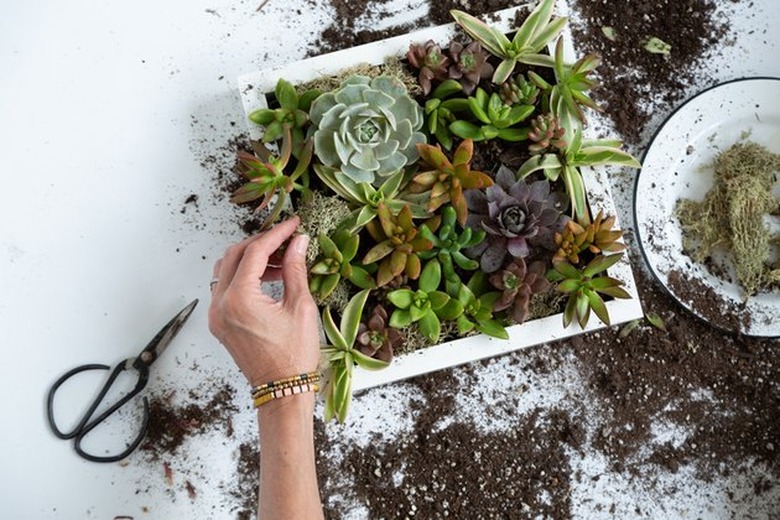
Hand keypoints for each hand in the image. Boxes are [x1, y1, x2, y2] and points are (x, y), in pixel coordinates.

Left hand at [208, 217, 319, 386]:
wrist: (283, 389)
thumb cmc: (294, 354)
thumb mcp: (299, 306)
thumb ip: (294, 269)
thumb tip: (297, 242)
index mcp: (239, 300)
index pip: (254, 252)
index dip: (276, 234)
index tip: (293, 225)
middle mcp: (220, 305)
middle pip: (235, 256)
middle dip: (262, 243)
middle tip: (287, 239)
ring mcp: (216, 315)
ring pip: (226, 270)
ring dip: (251, 259)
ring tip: (280, 261)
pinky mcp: (219, 323)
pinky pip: (225, 288)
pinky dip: (244, 277)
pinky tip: (268, 279)